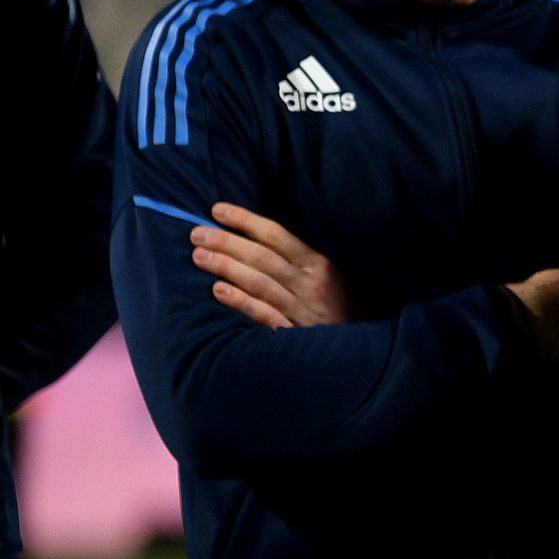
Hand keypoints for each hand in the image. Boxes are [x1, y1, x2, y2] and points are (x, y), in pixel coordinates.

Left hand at [190, 203, 351, 327]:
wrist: (361, 348)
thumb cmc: (342, 307)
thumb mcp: (333, 277)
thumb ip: (302, 260)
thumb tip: (258, 237)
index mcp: (320, 265)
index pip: (277, 236)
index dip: (246, 221)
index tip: (217, 210)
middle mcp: (310, 284)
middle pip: (263, 258)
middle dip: (227, 242)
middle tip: (197, 233)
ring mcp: (302, 309)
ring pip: (259, 283)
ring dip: (227, 267)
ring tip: (199, 256)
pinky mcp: (293, 333)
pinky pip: (264, 314)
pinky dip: (241, 302)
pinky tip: (218, 291)